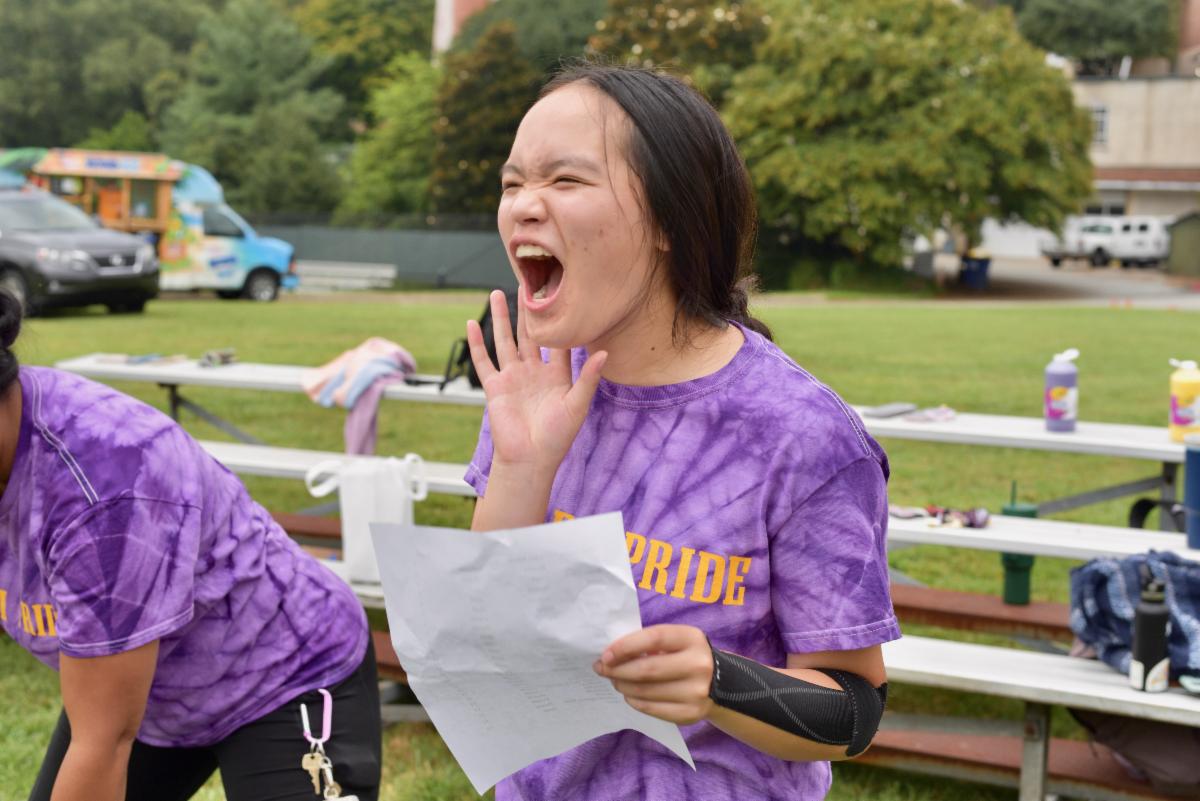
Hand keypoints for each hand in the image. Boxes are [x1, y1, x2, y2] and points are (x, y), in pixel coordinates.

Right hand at [467, 290, 605, 474]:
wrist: (529, 459)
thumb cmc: (557, 437)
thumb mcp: (577, 405)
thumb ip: (588, 378)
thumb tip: (605, 353)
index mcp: (557, 375)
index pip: (559, 341)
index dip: (559, 320)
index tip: (559, 295)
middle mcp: (534, 372)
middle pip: (530, 334)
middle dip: (527, 310)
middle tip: (527, 282)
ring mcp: (513, 378)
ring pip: (505, 340)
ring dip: (501, 318)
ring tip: (497, 293)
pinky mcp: (495, 386)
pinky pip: (484, 360)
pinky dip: (476, 343)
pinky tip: (471, 323)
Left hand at [594, 624, 714, 724]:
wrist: (719, 682)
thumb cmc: (685, 655)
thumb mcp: (676, 641)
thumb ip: (649, 643)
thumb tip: (612, 656)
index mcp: (692, 639)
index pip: (654, 639)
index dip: (625, 646)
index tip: (606, 654)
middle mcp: (698, 665)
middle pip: (647, 669)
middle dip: (618, 670)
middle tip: (603, 669)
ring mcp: (696, 692)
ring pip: (646, 691)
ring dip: (623, 686)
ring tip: (615, 681)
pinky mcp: (690, 713)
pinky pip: (652, 709)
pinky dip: (634, 701)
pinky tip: (629, 695)